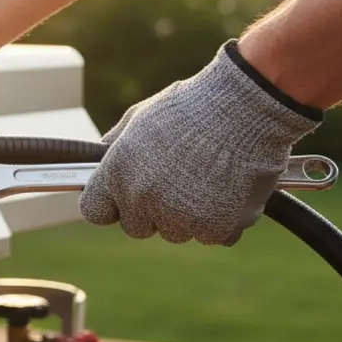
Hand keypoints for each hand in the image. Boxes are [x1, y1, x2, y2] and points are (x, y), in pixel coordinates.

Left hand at [80, 41, 322, 245]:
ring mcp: (180, 218)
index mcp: (118, 174)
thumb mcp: (140, 117)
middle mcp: (143, 200)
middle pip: (137, 227)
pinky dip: (225, 219)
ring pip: (178, 232)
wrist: (246, 106)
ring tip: (209, 176)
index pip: (95, 212)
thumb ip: (115, 146)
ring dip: (190, 214)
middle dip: (153, 211)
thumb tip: (100, 159)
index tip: (125, 199)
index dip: (111, 206)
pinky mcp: (216, 228)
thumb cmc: (194, 106)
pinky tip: (231, 188)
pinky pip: (214, 235)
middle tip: (178, 181)